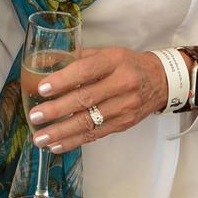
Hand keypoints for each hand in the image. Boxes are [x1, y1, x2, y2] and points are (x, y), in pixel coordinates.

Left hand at [28, 47, 170, 152]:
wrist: (161, 81)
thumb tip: (47, 64)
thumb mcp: (107, 53)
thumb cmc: (128, 64)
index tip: (42, 88)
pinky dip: (74, 141)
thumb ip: (80, 58)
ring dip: (62, 132)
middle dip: (57, 110)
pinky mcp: (124, 124)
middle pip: (86, 99)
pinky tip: (56, 145)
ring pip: (90, 122)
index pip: (86, 70)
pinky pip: (96, 135)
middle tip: (35, 116)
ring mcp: (125, 107)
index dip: (63, 80)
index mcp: (114, 61)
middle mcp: (122, 84)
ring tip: (40, 138)